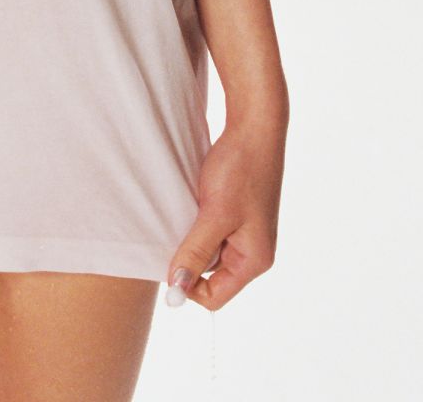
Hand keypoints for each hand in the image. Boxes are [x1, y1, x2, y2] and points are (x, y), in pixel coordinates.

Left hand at [165, 105, 287, 311]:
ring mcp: (245, 233)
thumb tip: (176, 289)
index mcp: (255, 260)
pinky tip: (191, 203)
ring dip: (191, 237)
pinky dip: (196, 222)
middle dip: (188, 258)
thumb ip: (195, 252)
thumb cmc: (241, 169)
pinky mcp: (236, 215)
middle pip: (210, 276)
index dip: (188, 286)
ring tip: (186, 211)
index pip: (215, 296)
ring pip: (207, 251)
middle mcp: (253, 251)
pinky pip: (209, 232)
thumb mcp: (215, 214)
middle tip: (175, 230)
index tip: (168, 260)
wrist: (254, 126)